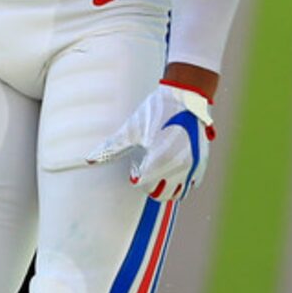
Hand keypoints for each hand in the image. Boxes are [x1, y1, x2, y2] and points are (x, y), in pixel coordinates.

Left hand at [87, 83, 214, 199]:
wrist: (185, 97)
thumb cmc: (156, 112)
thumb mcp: (130, 130)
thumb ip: (111, 148)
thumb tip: (89, 159)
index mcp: (160, 161)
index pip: (146, 187)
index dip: (137, 179)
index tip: (135, 167)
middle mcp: (180, 167)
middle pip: (163, 195)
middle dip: (151, 187)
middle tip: (145, 170)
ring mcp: (194, 164)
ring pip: (180, 192)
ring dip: (167, 187)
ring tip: (158, 169)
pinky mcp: (202, 160)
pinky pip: (193, 182)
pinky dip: (182, 181)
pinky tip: (172, 165)